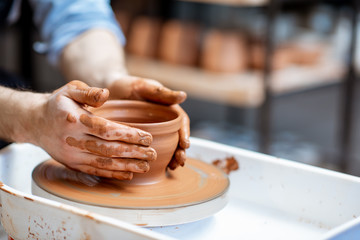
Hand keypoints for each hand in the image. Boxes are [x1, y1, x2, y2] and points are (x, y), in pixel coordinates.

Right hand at [32, 80, 155, 179]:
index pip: (106, 129)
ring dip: (126, 166)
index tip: (148, 137)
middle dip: (133, 153)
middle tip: (153, 154)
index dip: (128, 135)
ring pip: (103, 163)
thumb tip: (106, 93)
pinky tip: (128, 174)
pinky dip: (112, 174)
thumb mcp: (70, 90)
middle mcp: (73, 140)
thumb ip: (88, 92)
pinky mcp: (72, 164)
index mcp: (75, 120)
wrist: (34, 123)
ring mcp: (72, 155)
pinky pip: (94, 171)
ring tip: (146, 166)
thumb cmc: (57, 104)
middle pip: (108, 149)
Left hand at [107, 76, 189, 169]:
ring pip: (167, 147)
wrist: (110, 90)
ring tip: (173, 167)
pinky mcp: (140, 140)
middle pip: (177, 139)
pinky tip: (156, 169)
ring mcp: (153, 132)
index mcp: (168, 110)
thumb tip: (183, 95)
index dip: (185, 134)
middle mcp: (163, 122)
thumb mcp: (145, 87)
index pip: (182, 123)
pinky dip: (155, 160)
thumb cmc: (129, 85)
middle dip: (181, 151)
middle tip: (180, 161)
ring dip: (172, 158)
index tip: (185, 144)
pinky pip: (149, 151)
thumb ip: (163, 93)